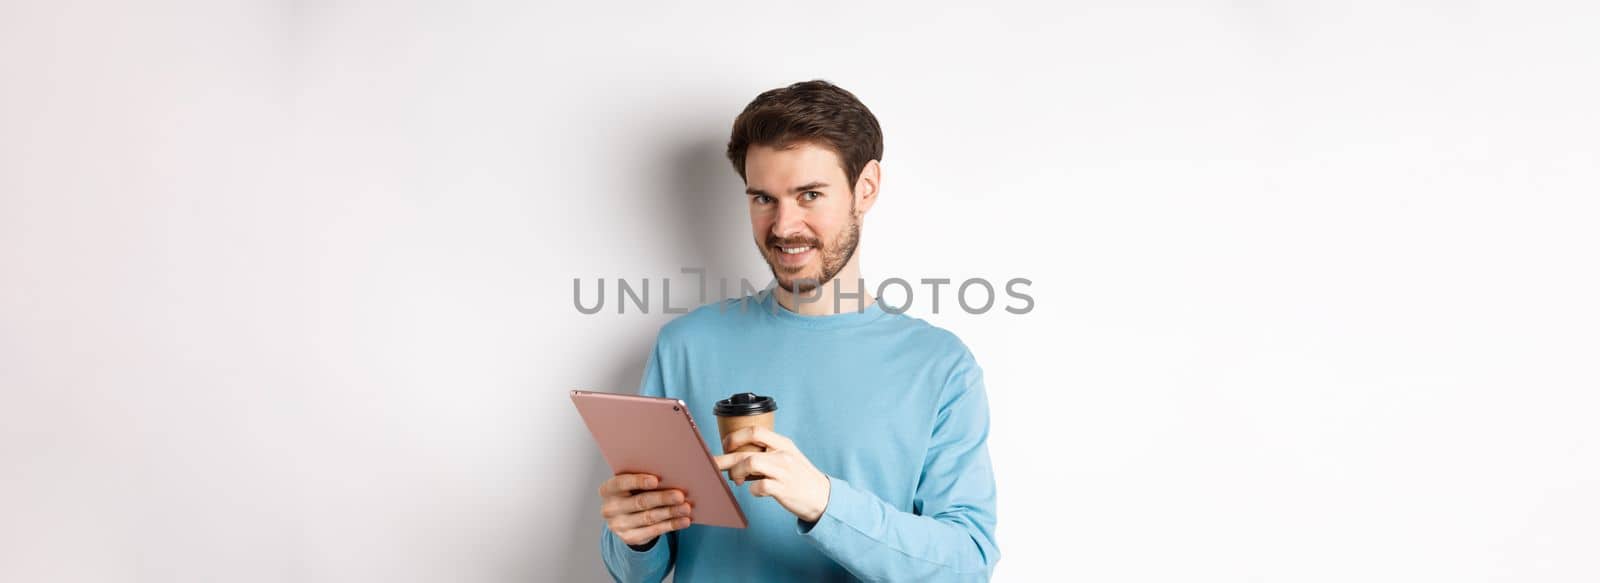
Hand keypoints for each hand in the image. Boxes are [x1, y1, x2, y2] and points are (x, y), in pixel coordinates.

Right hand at [598, 473, 692, 546]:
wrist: (623, 517)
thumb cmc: (632, 492)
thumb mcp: (630, 485)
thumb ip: (642, 478)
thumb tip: (672, 474)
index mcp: (608, 489)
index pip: (621, 483)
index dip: (638, 481)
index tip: (656, 480)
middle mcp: (610, 508)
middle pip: (639, 502)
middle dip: (662, 498)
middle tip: (680, 495)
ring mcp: (619, 525)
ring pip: (649, 518)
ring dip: (670, 512)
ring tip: (686, 508)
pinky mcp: (630, 537)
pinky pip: (654, 531)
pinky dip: (671, 525)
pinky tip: (684, 520)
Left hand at [713, 426, 831, 522]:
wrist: (822, 497)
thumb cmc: (799, 477)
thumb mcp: (787, 457)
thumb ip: (766, 453)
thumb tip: (737, 455)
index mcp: (783, 443)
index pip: (755, 431)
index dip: (736, 437)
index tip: (726, 445)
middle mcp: (783, 454)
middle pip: (746, 451)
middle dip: (725, 458)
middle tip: (713, 464)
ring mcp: (784, 471)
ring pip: (750, 463)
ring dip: (738, 472)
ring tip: (738, 480)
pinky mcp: (784, 489)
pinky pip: (759, 486)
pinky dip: (752, 490)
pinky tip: (755, 491)